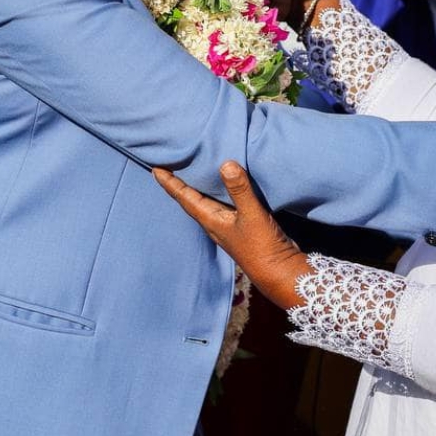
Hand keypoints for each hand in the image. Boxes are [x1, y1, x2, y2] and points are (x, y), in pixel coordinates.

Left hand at [154, 162, 311, 310]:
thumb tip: (225, 164)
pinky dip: (220, 190)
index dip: (170, 183)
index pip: (185, 198)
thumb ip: (240, 190)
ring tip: (192, 169)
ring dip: (199, 186)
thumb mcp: (251, 215)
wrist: (279, 271)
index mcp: (211, 220)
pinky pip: (224, 203)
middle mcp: (215, 222)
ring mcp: (228, 225)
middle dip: (179, 183)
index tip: (155, 169)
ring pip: (207, 201)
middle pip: (191, 199)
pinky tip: (226, 184)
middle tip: (169, 164)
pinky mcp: (242, 224)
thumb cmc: (262, 246)